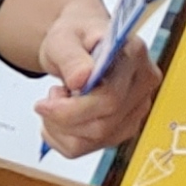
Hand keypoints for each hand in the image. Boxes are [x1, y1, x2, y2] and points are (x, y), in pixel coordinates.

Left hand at [29, 0, 161, 157]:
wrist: (79, 43)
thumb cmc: (76, 37)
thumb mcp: (64, 38)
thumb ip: (71, 56)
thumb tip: (81, 78)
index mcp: (134, 55)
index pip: (110, 98)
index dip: (72, 110)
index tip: (43, 104)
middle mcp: (142, 84)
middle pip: (103, 124)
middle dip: (63, 119)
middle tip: (47, 99)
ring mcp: (137, 109)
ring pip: (95, 140)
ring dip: (61, 129)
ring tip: (56, 101)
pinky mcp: (124, 126)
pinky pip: (87, 148)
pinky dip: (63, 138)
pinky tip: (59, 118)